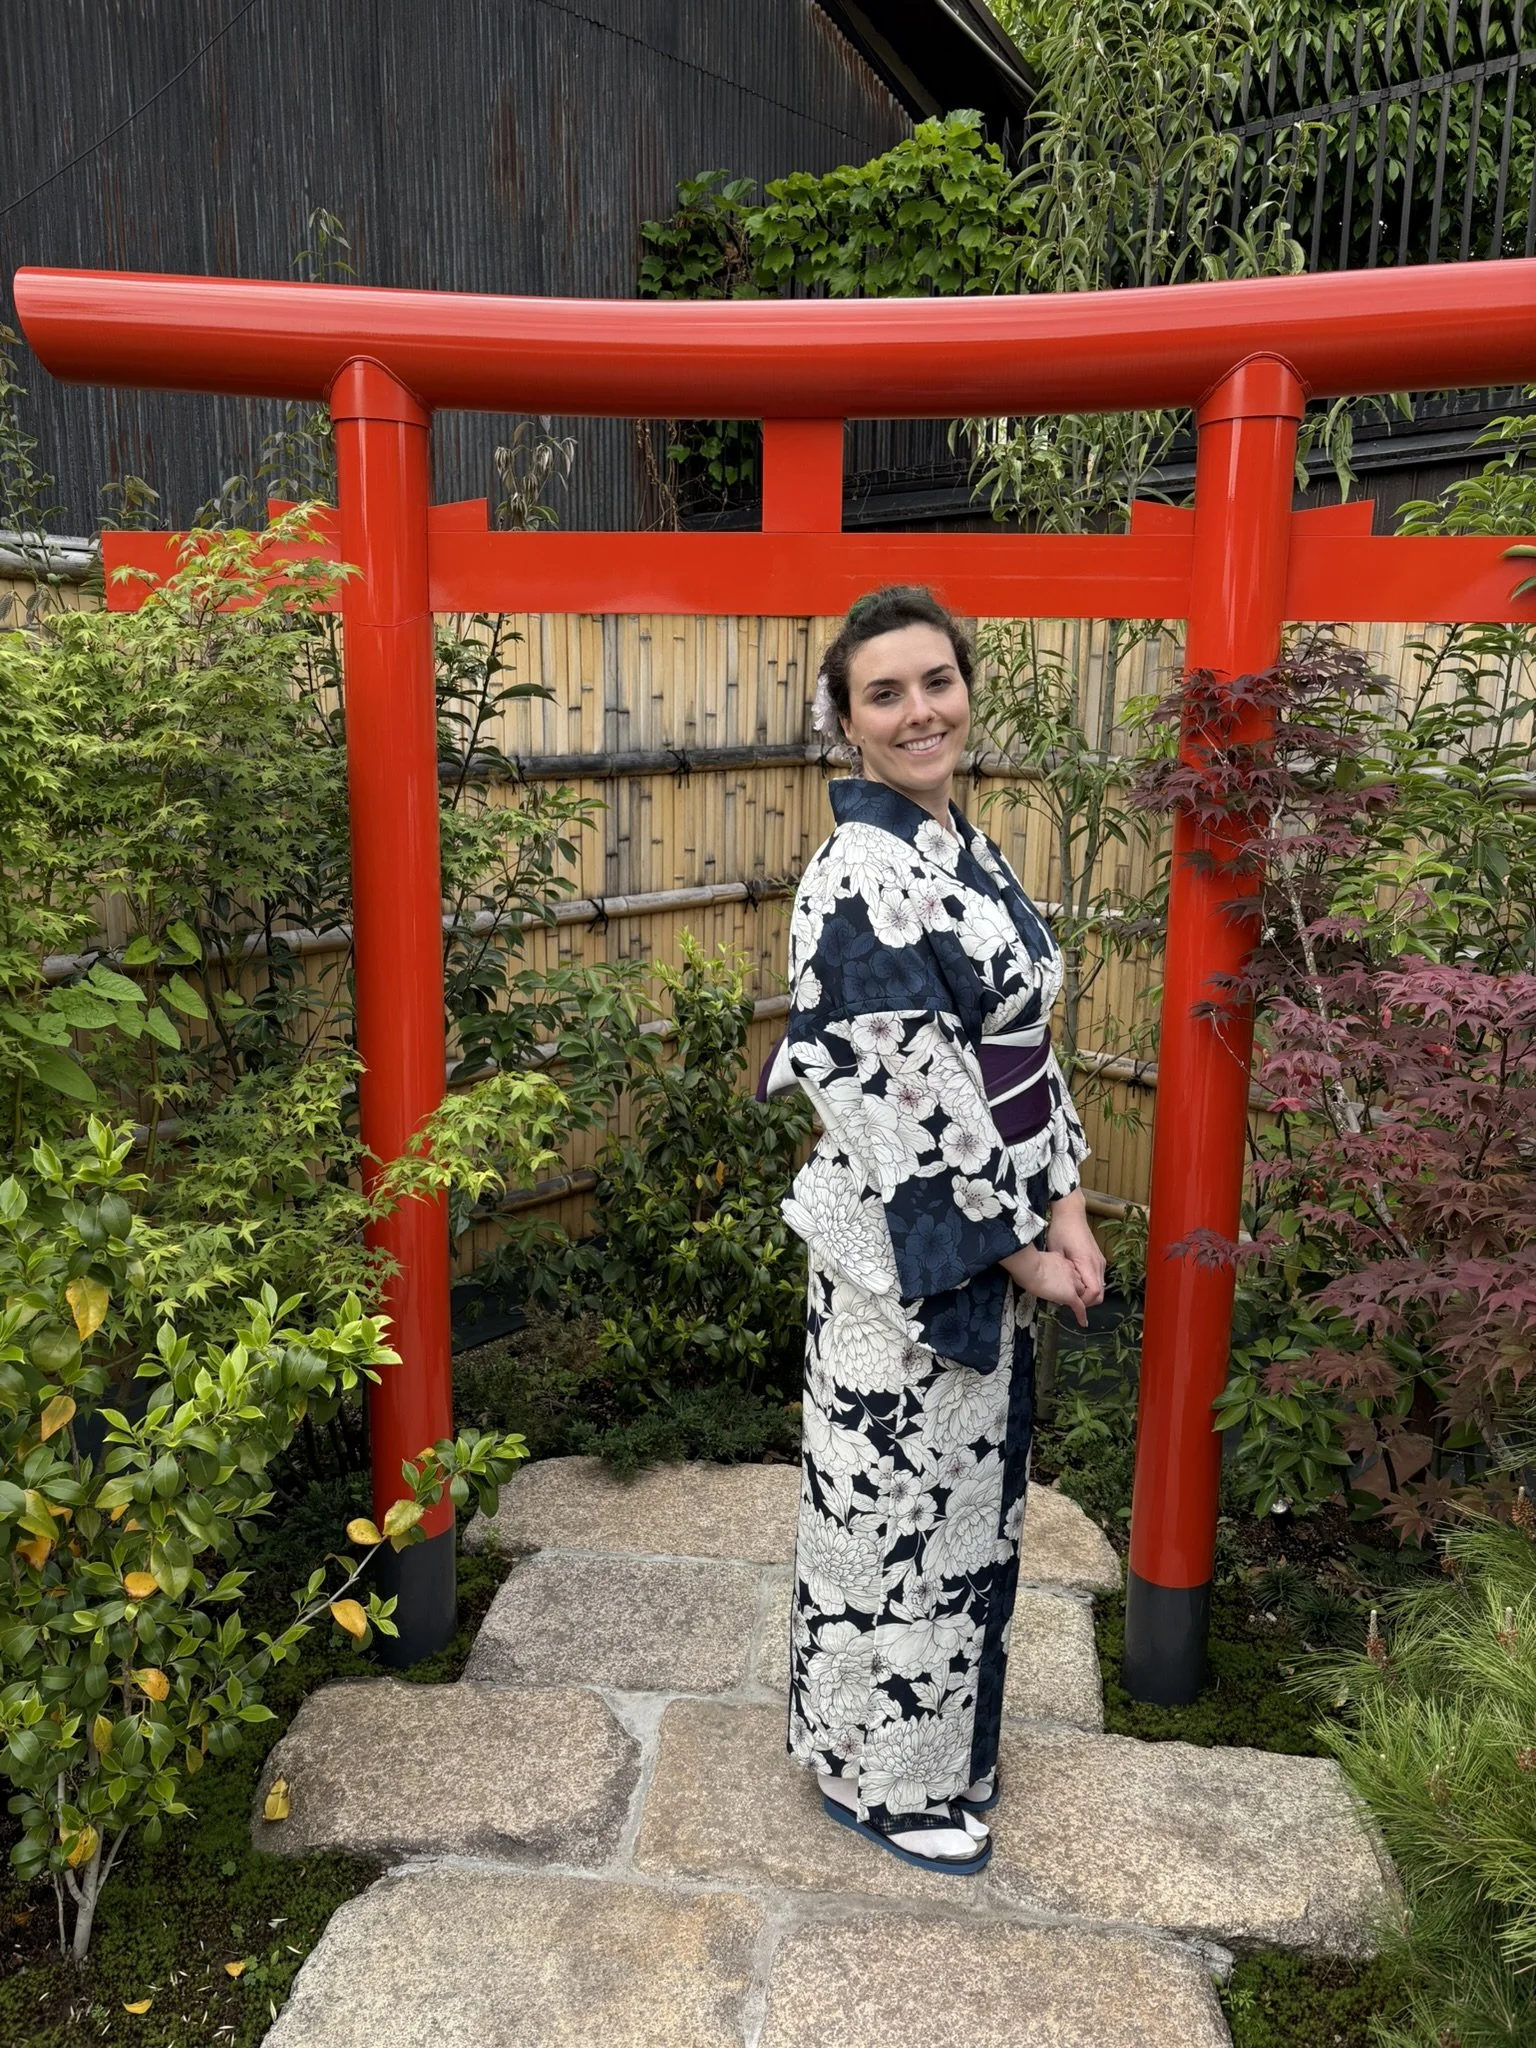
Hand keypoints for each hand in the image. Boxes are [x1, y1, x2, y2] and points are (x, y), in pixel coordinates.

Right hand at [1001, 1243, 1089, 1327]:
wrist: (1030, 1267)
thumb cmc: (1027, 1263)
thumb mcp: (1037, 1261)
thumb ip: (1041, 1265)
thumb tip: (1036, 1270)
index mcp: (1061, 1260)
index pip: (1070, 1271)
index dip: (1067, 1278)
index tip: (1062, 1282)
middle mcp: (1070, 1270)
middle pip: (1078, 1281)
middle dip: (1075, 1288)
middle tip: (1067, 1295)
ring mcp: (1071, 1283)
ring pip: (1081, 1293)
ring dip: (1078, 1299)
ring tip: (1075, 1308)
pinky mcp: (1070, 1295)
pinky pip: (1080, 1307)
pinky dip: (1081, 1316)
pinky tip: (1082, 1322)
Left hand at [1046, 1192, 1105, 1310]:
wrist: (1071, 1212)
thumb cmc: (1061, 1230)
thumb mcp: (1056, 1252)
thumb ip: (1060, 1272)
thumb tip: (1058, 1289)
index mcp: (1087, 1263)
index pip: (1094, 1293)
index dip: (1084, 1303)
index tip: (1070, 1303)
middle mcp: (1098, 1263)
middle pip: (1100, 1294)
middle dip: (1086, 1301)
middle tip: (1069, 1301)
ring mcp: (1100, 1261)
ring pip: (1100, 1287)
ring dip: (1087, 1293)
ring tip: (1070, 1291)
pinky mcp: (1098, 1258)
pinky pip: (1098, 1278)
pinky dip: (1089, 1285)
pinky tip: (1075, 1281)